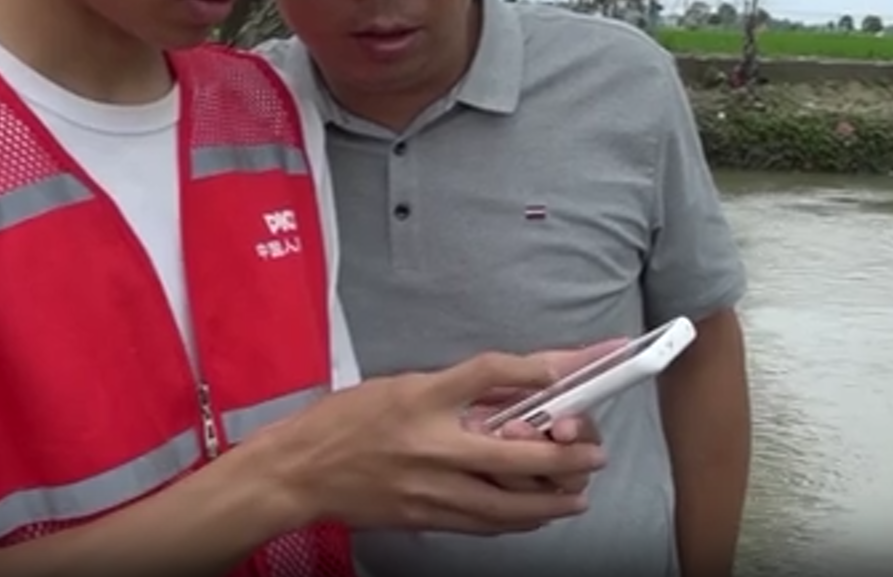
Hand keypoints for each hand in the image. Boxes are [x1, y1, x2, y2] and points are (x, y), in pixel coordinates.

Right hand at [250, 352, 608, 535]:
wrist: (299, 472)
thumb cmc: (342, 423)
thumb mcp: (397, 387)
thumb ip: (452, 390)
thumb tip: (510, 390)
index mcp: (421, 398)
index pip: (488, 372)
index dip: (534, 368)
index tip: (566, 369)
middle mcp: (432, 445)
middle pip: (517, 452)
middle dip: (566, 455)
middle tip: (594, 452)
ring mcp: (432, 489)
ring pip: (511, 503)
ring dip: (554, 499)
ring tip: (579, 493)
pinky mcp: (427, 518)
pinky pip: (486, 523)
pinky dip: (519, 519)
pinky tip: (536, 513)